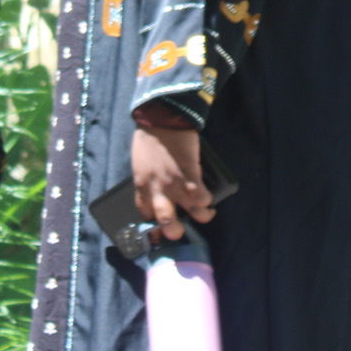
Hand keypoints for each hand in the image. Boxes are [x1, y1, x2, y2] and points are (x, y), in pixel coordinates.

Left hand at [132, 126, 212, 241]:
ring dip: (201, 217)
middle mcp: (157, 190)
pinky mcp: (191, 175)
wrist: (162, 118)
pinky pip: (202, 196)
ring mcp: (175, 184)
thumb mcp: (141, 164)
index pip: (145, 214)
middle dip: (175, 232)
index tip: (161, 226)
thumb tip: (160, 189)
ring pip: (191, 213)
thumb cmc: (150, 137)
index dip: (154, 224)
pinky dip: (207, 200)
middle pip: (166, 222)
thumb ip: (149, 180)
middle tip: (182, 230)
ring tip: (205, 214)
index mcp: (142, 186)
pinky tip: (209, 198)